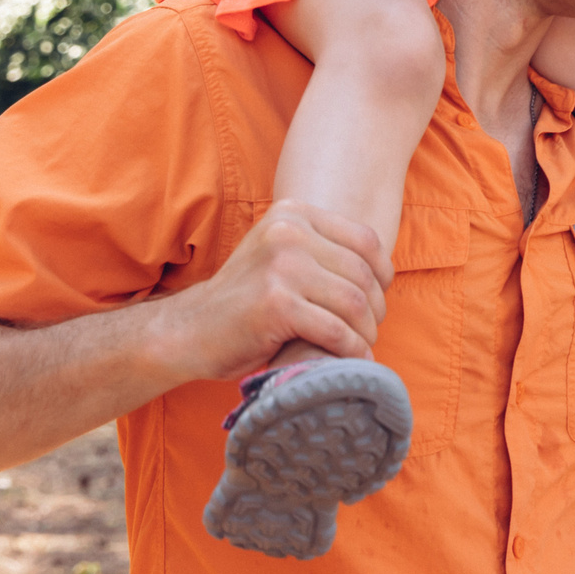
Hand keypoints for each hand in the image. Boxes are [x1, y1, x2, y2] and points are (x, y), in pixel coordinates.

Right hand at [164, 199, 394, 380]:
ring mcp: (281, 267)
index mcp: (292, 214)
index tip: (378, 299)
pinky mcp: (276, 304)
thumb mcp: (280, 257)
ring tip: (362, 345)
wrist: (189, 331)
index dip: (382, 274)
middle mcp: (287, 232)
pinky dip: (351, 349)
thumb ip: (322, 251)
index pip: (365, 240)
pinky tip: (351, 359)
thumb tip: (385, 273)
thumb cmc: (245, 300)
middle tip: (369, 330)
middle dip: (375, 309)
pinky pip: (335, 329)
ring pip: (354, 302)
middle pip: (363, 273)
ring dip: (366, 331)